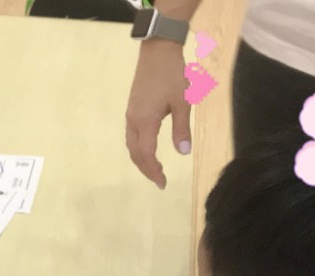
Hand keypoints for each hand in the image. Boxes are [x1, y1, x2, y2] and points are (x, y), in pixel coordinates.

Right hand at [125, 40, 191, 188]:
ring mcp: (131, 114)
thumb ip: (181, 129)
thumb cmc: (173, 75)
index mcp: (146, 121)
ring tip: (154, 168)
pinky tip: (148, 148)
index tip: (163, 183)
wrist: (157, 51)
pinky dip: (138, 148)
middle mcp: (134, 121)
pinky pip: (131, 135)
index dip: (154, 171)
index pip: (147, 154)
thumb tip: (183, 153)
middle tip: (159, 181)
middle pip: (135, 153)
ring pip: (131, 145)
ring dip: (141, 159)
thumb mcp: (183, 102)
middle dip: (146, 169)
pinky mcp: (132, 108)